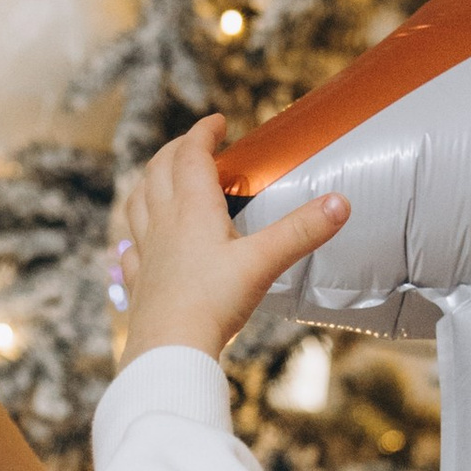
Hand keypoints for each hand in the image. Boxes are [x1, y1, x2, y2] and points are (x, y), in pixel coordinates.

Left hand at [113, 117, 347, 366]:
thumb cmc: (214, 303)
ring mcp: (146, 251)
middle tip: (192, 145)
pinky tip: (135, 243)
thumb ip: (302, 231)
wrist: (170, 349)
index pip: (191, 154)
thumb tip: (341, 203)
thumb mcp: (265, 262)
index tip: (217, 121)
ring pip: (137, 203)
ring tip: (159, 179)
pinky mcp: (139, 282)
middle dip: (175, 150)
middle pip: (158, 171)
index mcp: (192, 208)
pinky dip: (133, 236)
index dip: (203, 132)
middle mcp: (163, 223)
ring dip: (148, 182)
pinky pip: (129, 250)